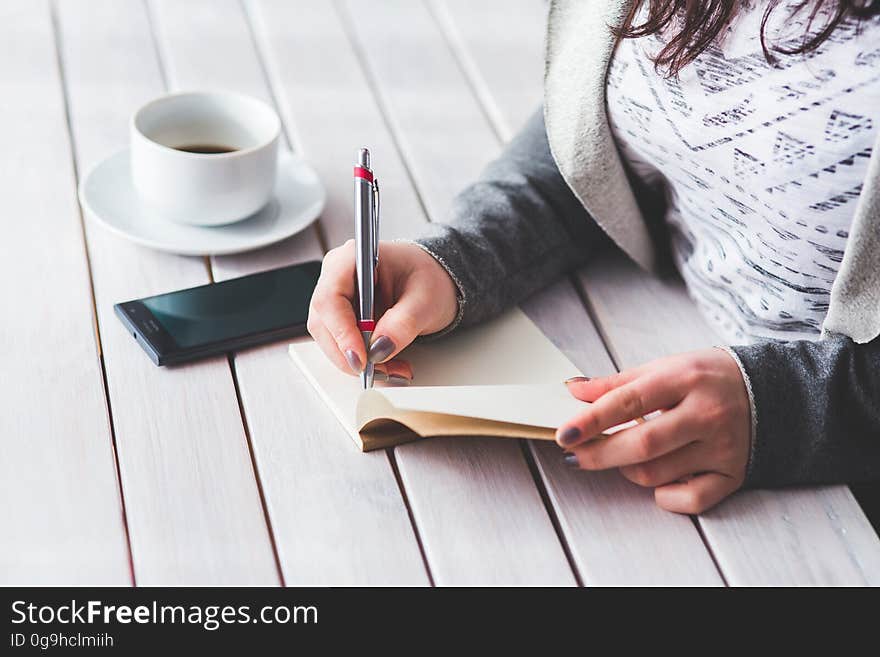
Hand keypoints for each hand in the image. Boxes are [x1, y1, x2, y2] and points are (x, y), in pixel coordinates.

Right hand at [307, 240, 458, 380]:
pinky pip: (341, 345)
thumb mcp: (426, 299)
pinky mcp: (341, 319)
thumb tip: (380, 348)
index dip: (342, 331)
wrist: (433, 283)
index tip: (361, 357)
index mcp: (353, 258)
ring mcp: (336, 299)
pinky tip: (386, 364)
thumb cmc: (428, 278)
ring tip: (392, 369)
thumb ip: (403, 323)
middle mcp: (337, 277)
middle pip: (324, 323)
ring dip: (358, 361)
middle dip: (351, 353)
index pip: (331, 297)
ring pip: (330, 339)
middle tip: (382, 370)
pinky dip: (363, 361)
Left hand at [556, 348, 750, 513]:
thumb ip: (618, 382)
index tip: (565, 434)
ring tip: (622, 456)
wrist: (773, 390)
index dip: (591, 420)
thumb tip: (574, 391)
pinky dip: (665, 495)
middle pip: (642, 445)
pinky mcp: (734, 475)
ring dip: (627, 470)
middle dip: (599, 455)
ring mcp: (722, 447)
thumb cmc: (708, 377)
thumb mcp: (664, 367)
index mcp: (685, 379)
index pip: (628, 401)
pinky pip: (690, 500)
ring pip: (657, 474)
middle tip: (574, 456)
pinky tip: (657, 480)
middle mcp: (706, 414)